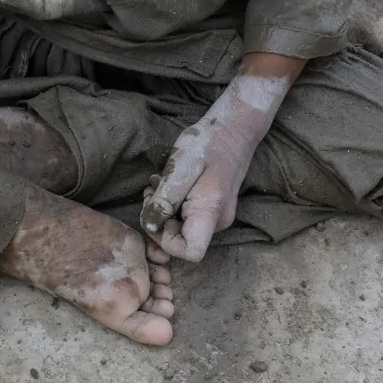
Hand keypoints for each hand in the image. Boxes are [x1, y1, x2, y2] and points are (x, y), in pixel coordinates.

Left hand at [142, 55, 303, 261]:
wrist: (232, 129)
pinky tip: (165, 185)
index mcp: (211, 214)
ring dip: (163, 210)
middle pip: (182, 241)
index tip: (156, 216)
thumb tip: (149, 225)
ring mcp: (216, 216)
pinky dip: (171, 205)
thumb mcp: (181, 169)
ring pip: (181, 228)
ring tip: (157, 184)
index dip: (166, 241)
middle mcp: (217, 222)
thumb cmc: (207, 144)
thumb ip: (165, 200)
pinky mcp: (211, 208)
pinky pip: (186, 217)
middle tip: (150, 193)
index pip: (189, 253)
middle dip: (159, 222)